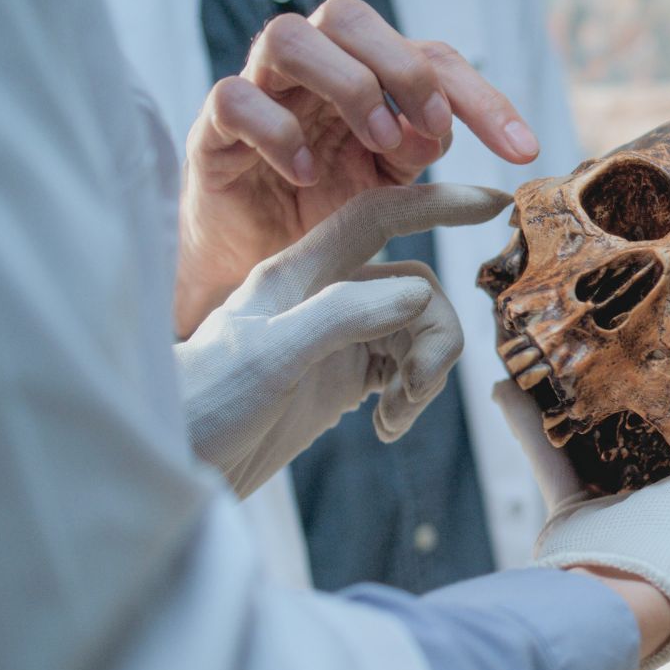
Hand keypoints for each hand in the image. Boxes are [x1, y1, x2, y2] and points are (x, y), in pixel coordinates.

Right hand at [177, 0, 538, 335]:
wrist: (253, 261)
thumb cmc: (322, 210)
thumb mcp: (389, 184)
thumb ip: (418, 148)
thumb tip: (439, 128)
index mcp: (364, 77)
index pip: (429, 57)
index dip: (481, 97)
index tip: (523, 148)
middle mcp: (311, 70)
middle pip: (350, 16)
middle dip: (403, 68)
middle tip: (431, 132)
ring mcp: (259, 92)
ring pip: (289, 35)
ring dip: (346, 85)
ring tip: (375, 145)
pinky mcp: (214, 129)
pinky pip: (235, 98)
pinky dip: (277, 131)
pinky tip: (304, 174)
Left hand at [178, 183, 509, 497]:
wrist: (174, 467)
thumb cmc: (201, 407)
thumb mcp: (268, 357)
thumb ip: (342, 317)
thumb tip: (421, 295)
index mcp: (297, 273)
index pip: (378, 216)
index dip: (437, 202)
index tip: (495, 202)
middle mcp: (321, 296)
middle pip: (416, 288)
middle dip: (435, 338)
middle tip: (414, 390)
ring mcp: (333, 337)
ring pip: (416, 331)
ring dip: (424, 375)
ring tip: (395, 416)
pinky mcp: (340, 376)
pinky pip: (403, 369)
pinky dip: (410, 398)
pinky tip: (385, 428)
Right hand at [494, 348, 669, 669]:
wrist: (621, 592)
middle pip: (669, 407)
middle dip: (655, 359)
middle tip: (638, 297)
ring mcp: (626, 497)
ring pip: (603, 424)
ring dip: (586, 384)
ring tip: (568, 332)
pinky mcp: (576, 508)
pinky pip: (549, 451)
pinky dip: (528, 419)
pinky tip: (507, 378)